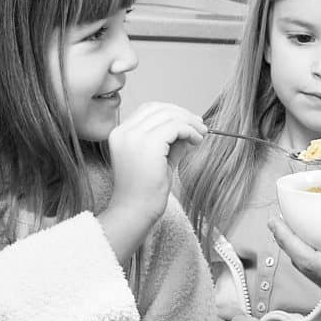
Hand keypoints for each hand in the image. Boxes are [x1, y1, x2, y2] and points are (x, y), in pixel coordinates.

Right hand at [102, 102, 205, 259]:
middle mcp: (123, 131)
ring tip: (201, 135)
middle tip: (200, 126)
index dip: (172, 112)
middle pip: (158, 108)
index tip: (190, 122)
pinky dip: (189, 130)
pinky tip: (196, 141)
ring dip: (189, 122)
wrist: (135, 212)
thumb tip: (190, 127)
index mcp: (120, 133)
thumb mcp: (158, 159)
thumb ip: (170, 142)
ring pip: (168, 115)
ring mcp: (133, 136)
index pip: (148, 110)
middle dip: (182, 114)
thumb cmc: (145, 192)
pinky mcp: (148, 144)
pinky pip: (175, 126)